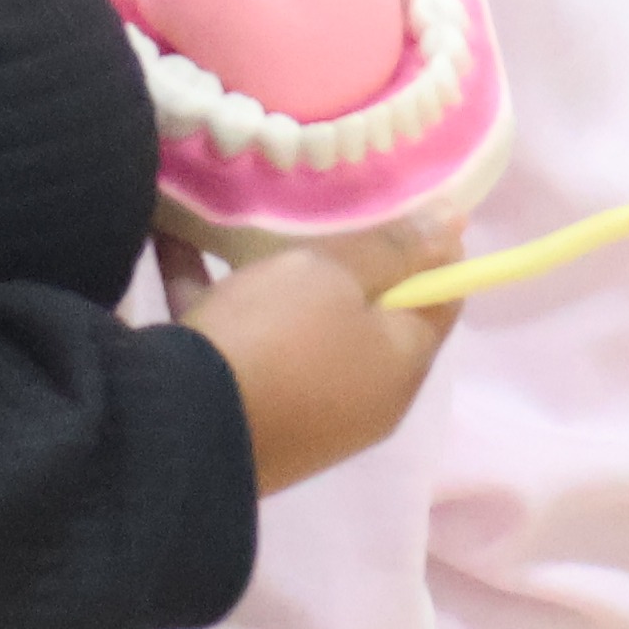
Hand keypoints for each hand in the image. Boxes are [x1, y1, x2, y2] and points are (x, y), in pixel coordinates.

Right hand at [171, 195, 473, 492]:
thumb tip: (456, 223)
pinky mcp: (236, 410)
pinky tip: (176, 236)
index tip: (400, 200)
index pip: (438, 300)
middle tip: (323, 203)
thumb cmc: (277, 342)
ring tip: (249, 215)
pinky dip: (211, 291)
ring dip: (271, 275)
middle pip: (366, 315)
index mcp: (399, 367)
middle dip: (345, 261)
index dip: (428, 249)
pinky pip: (232, 337)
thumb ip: (393, 248)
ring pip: (295, 327)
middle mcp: (357, 398)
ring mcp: (296, 410)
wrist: (173, 428)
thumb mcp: (337, 277)